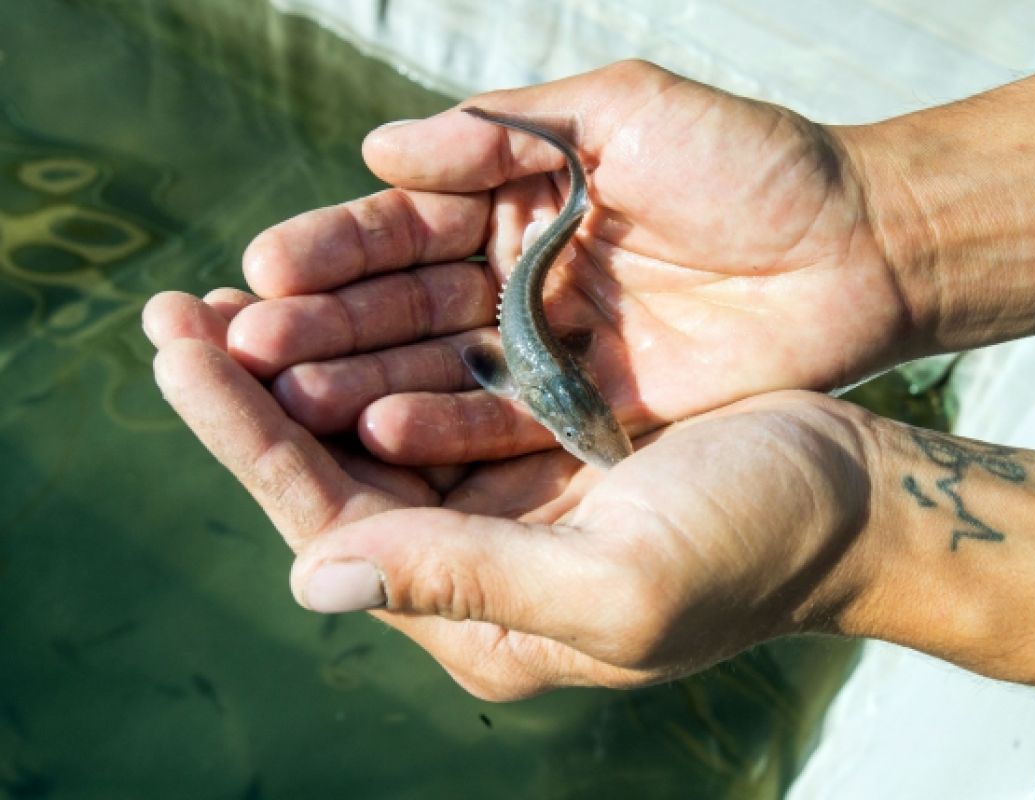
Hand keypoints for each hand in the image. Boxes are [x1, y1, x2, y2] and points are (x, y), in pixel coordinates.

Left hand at [144, 290, 874, 698]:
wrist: (845, 500)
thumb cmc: (754, 544)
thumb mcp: (618, 582)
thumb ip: (470, 580)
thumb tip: (316, 576)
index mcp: (480, 620)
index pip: (328, 520)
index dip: (247, 435)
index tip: (178, 351)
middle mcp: (475, 572)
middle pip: (330, 478)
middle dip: (250, 396)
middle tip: (175, 313)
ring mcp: (501, 513)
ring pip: (369, 437)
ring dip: (301, 367)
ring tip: (230, 300)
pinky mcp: (532, 460)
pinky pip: (427, 404)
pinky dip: (374, 354)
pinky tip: (335, 306)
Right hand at [225, 60, 909, 463]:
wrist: (860, 250)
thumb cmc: (750, 162)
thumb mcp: (624, 112)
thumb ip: (502, 131)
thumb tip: (377, 146)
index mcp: (515, 199)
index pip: (402, 226)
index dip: (333, 247)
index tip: (260, 268)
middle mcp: (516, 278)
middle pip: (401, 307)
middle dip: (324, 324)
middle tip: (246, 347)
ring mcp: (545, 350)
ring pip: (435, 369)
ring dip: (361, 383)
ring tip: (287, 398)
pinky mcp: (585, 410)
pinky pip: (502, 422)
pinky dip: (443, 429)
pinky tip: (380, 435)